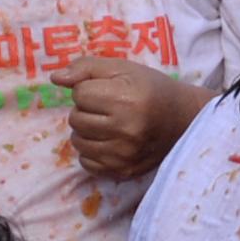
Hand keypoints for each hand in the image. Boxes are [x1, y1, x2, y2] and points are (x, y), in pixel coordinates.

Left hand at [48, 57, 202, 178]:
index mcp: (127, 100)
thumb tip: (55, 79)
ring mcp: (124, 155)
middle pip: (75, 119)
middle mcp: (126, 131)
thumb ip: (86, 68)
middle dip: (86, 110)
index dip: (89, 89)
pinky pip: (86, 163)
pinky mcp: (123, 172)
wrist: (184, 119)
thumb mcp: (122, 69)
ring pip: (77, 142)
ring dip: (87, 131)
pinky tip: (110, 141)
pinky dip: (92, 151)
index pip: (79, 94)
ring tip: (109, 124)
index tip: (109, 91)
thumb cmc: (150, 88)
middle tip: (109, 107)